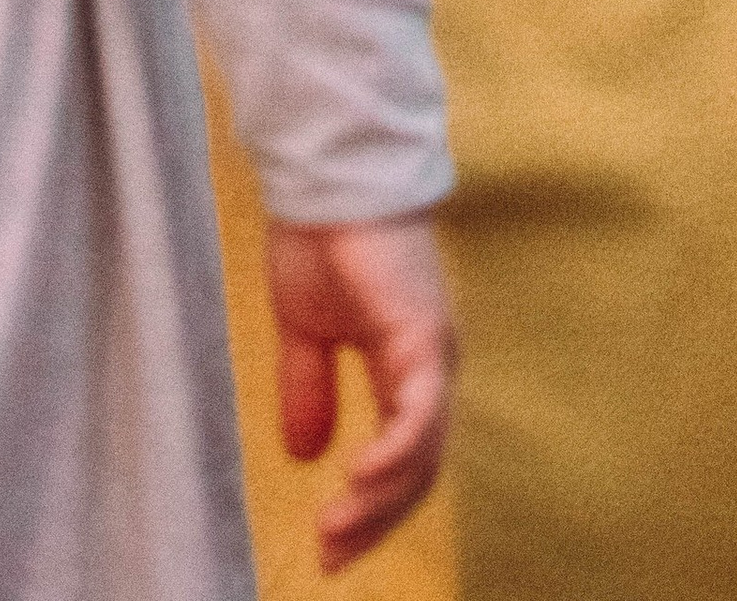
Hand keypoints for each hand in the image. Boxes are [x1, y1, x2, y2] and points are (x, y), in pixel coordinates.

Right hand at [265, 213, 456, 574]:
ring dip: (379, 499)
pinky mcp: (422, 336)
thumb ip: (309, 388)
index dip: (371, 507)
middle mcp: (428, 367)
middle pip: (418, 468)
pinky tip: (359, 479)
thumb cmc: (319, 240)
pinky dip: (395, 454)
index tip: (329, 546)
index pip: (403, 456)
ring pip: (422, 452)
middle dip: (375, 520)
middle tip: (330, 555)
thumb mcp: (304, 331)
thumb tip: (307, 454)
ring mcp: (431, 352)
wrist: (325, 181)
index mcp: (403, 366)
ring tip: (335, 529)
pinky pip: (419, 414)